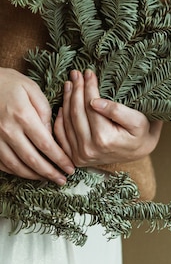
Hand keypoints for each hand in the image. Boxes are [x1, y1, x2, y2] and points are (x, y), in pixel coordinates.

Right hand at [0, 67, 74, 184]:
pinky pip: (2, 163)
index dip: (60, 159)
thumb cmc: (12, 84)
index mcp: (23, 117)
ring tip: (48, 179)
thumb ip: (45, 113)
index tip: (71, 167)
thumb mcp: (33, 91)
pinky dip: (15, 171)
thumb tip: (51, 135)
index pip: (46, 144)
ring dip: (33, 175)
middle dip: (49, 172)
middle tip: (63, 180)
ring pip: (15, 165)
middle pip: (31, 159)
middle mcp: (8, 131)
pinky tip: (27, 172)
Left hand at [54, 69, 161, 166]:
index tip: (88, 72)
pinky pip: (61, 135)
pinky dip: (60, 118)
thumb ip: (117, 111)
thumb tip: (95, 101)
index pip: (90, 107)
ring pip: (66, 122)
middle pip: (76, 113)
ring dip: (67, 100)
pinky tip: (64, 104)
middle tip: (76, 74)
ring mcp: (80, 155)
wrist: (139, 154)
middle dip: (76, 90)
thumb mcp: (138, 121)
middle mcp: (88, 149)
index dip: (89, 87)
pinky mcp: (75, 157)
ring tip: (70, 84)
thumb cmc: (141, 134)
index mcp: (104, 138)